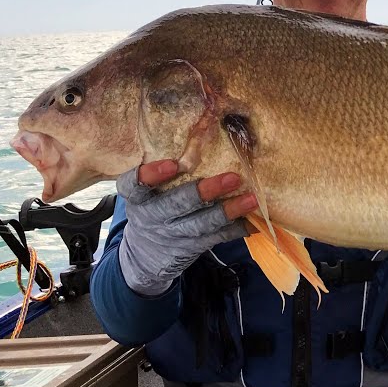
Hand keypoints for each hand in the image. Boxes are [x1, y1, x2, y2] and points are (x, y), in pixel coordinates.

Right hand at [116, 159, 257, 296]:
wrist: (144, 254)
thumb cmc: (152, 207)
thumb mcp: (147, 192)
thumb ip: (165, 172)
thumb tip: (205, 131)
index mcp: (138, 198)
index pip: (135, 185)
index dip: (151, 174)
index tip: (172, 164)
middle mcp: (152, 216)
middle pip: (177, 204)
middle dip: (206, 191)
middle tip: (234, 178)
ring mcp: (172, 234)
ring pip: (201, 223)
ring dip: (229, 211)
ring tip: (252, 199)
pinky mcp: (190, 247)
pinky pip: (214, 238)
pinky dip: (234, 229)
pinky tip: (253, 221)